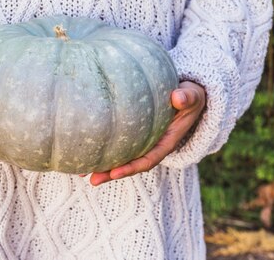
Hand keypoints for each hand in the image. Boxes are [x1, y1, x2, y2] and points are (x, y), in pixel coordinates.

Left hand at [87, 81, 205, 185]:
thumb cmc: (190, 96)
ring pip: (120, 156)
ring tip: (80, 171)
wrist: (186, 94)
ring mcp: (141, 140)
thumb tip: (178, 98)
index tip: (115, 172)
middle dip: (111, 173)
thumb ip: (188, 97)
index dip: (132, 167)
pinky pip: (117, 143)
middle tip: (91, 179)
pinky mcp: (133, 132)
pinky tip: (83, 149)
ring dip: (102, 165)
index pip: (148, 159)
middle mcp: (152, 145)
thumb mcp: (193, 96)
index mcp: (166, 142)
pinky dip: (102, 147)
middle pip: (130, 163)